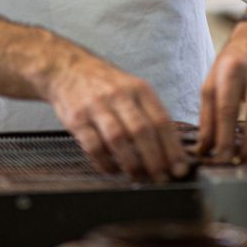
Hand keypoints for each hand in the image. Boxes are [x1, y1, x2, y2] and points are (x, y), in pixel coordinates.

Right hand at [47, 45, 188, 181]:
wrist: (67, 68)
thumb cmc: (104, 83)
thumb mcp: (132, 88)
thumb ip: (149, 113)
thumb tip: (172, 148)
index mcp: (139, 88)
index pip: (161, 120)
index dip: (172, 148)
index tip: (179, 168)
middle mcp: (119, 95)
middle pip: (142, 131)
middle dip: (155, 160)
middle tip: (161, 179)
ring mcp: (97, 106)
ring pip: (118, 138)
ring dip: (132, 163)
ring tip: (139, 177)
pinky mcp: (77, 118)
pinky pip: (93, 146)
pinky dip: (106, 163)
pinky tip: (113, 170)